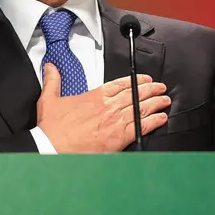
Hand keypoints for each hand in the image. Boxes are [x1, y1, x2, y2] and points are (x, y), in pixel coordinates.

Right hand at [36, 63, 169, 152]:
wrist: (53, 147)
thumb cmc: (52, 128)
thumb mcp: (49, 99)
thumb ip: (53, 81)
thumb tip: (50, 67)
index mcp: (95, 96)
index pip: (120, 84)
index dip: (135, 81)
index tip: (145, 80)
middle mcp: (108, 106)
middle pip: (135, 94)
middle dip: (151, 90)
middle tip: (160, 88)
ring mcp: (116, 121)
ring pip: (141, 108)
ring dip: (155, 103)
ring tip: (165, 100)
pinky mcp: (119, 137)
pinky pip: (142, 127)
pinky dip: (153, 122)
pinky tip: (161, 118)